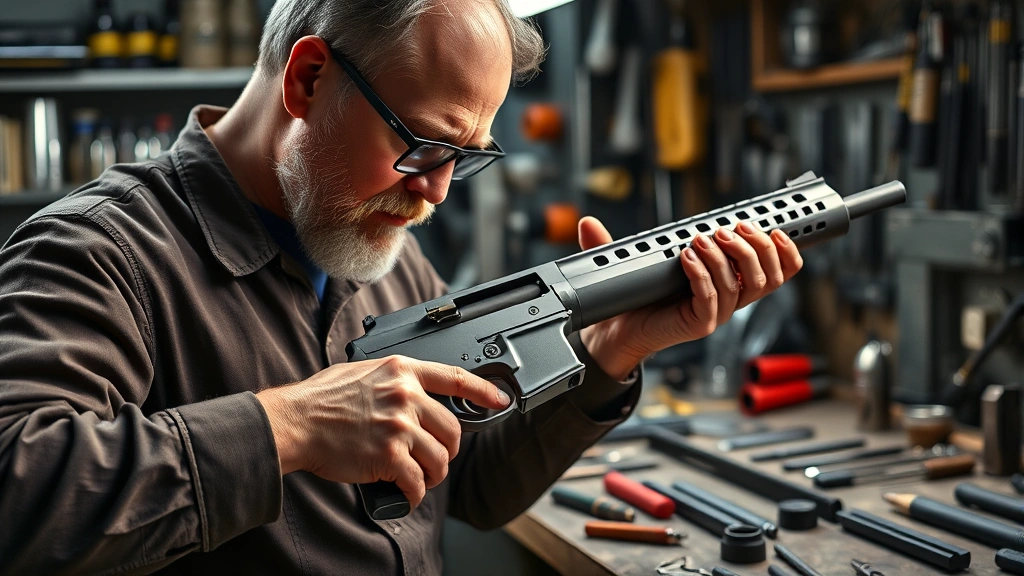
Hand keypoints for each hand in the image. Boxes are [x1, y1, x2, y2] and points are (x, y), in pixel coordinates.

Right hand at [256, 357, 509, 509]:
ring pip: (439, 458)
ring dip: (432, 475)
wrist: (295, 422)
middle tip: (435, 459)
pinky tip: (405, 495)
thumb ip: (392, 380)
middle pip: (452, 428)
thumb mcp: (361, 371)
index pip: (455, 377)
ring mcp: (399, 426)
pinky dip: (414, 494)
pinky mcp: (389, 456)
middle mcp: (406, 396)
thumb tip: (414, 393)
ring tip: (419, 479)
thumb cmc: (320, 399)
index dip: (484, 389)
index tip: (500, 399)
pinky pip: (417, 482)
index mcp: (401, 371)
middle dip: (449, 449)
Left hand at [577, 218, 803, 379]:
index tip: (776, 227)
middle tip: (731, 229)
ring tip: (702, 239)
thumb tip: (586, 221)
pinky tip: (686, 258)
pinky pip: (711, 300)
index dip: (784, 251)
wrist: (612, 333)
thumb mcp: (628, 263)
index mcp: (728, 283)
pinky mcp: (697, 326)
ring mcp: (714, 314)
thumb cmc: (632, 299)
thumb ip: (612, 242)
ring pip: (743, 287)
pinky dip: (702, 274)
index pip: (776, 271)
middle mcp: (727, 300)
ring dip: (727, 257)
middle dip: (756, 247)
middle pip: (768, 277)